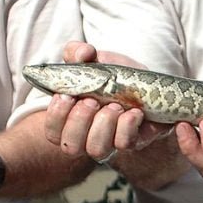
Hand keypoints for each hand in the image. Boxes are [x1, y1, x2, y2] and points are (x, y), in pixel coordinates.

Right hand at [44, 41, 171, 161]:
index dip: (56, 117)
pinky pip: (124, 143)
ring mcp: (109, 143)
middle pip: (71, 146)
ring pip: (96, 150)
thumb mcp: (94, 60)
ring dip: (104, 125)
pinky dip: (128, 126)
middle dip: (80, 121)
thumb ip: (79, 52)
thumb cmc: (114, 77)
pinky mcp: (132, 142)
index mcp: (70, 120)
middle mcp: (87, 137)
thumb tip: (83, 53)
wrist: (150, 88)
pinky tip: (134, 111)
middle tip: (92, 101)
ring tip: (115, 105)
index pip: (52, 133)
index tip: (67, 96)